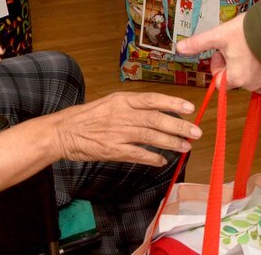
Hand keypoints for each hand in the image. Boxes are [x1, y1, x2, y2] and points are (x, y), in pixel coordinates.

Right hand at [52, 91, 200, 165]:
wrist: (64, 131)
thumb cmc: (88, 116)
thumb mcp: (111, 102)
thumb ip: (133, 106)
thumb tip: (159, 111)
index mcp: (122, 100)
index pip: (152, 99)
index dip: (172, 103)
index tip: (189, 107)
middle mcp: (122, 114)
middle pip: (155, 119)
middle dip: (178, 126)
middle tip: (195, 132)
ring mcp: (118, 133)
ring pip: (150, 137)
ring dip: (170, 142)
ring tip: (185, 147)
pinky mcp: (113, 150)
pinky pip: (137, 155)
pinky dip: (152, 158)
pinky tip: (163, 161)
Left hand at [175, 16, 260, 91]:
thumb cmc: (249, 32)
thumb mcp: (219, 35)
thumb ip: (199, 43)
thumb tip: (179, 48)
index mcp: (235, 78)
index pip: (219, 81)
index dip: (219, 65)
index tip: (223, 50)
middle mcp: (251, 85)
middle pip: (234, 78)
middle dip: (233, 63)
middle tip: (238, 45)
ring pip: (249, 77)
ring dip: (247, 65)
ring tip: (251, 47)